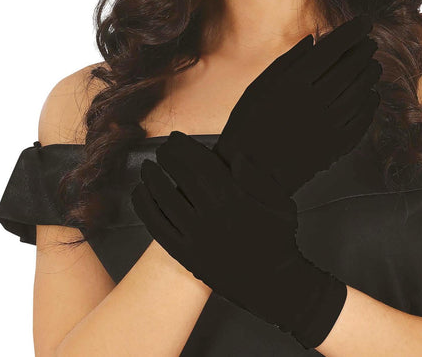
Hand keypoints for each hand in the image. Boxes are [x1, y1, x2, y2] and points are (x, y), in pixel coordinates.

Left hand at [131, 131, 346, 348]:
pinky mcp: (188, 257)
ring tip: (147, 167)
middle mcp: (212, 218)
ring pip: (164, 201)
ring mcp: (197, 239)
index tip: (177, 136)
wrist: (275, 285)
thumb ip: (258, 177)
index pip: (201, 163)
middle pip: (181, 177)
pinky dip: (145, 208)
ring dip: (151, 179)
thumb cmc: (279, 240)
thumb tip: (234, 155)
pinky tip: (140, 194)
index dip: (185, 146)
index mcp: (235, 200)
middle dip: (167, 157)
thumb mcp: (281, 203)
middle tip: (161, 148)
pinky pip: (158, 228)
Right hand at [213, 14, 381, 194]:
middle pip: (349, 68)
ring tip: (374, 66)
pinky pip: (361, 121)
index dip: (351, 32)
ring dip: (371, 76)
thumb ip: (287, 62)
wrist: (249, 175)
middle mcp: (312, 102)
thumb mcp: (258, 87)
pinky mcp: (334, 147)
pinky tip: (372, 96)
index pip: (331, 49)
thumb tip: (313, 40)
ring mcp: (326, 126)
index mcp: (291, 83)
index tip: (365, 22)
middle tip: (371, 43)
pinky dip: (370, 106)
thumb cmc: (248, 125)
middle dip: (364, 51)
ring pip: (360, 92)